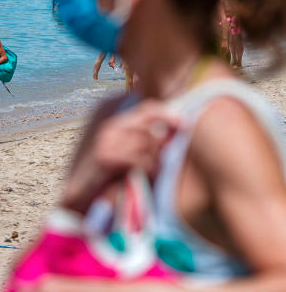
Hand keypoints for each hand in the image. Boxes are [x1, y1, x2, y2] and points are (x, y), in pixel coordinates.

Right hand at [63, 101, 177, 211]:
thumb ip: (148, 141)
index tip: (184, 125)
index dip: (168, 114)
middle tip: (168, 153)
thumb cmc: (112, 176)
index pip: (148, 108)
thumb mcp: (132, 154)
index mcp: (119, 123)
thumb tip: (174, 134)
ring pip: (146, 141)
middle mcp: (111, 127)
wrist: (81, 196)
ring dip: (156, 157)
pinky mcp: (104, 157)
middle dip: (163, 137)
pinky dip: (147, 167)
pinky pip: (137, 158)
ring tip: (154, 169)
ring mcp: (106, 140)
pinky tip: (147, 174)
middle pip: (150, 121)